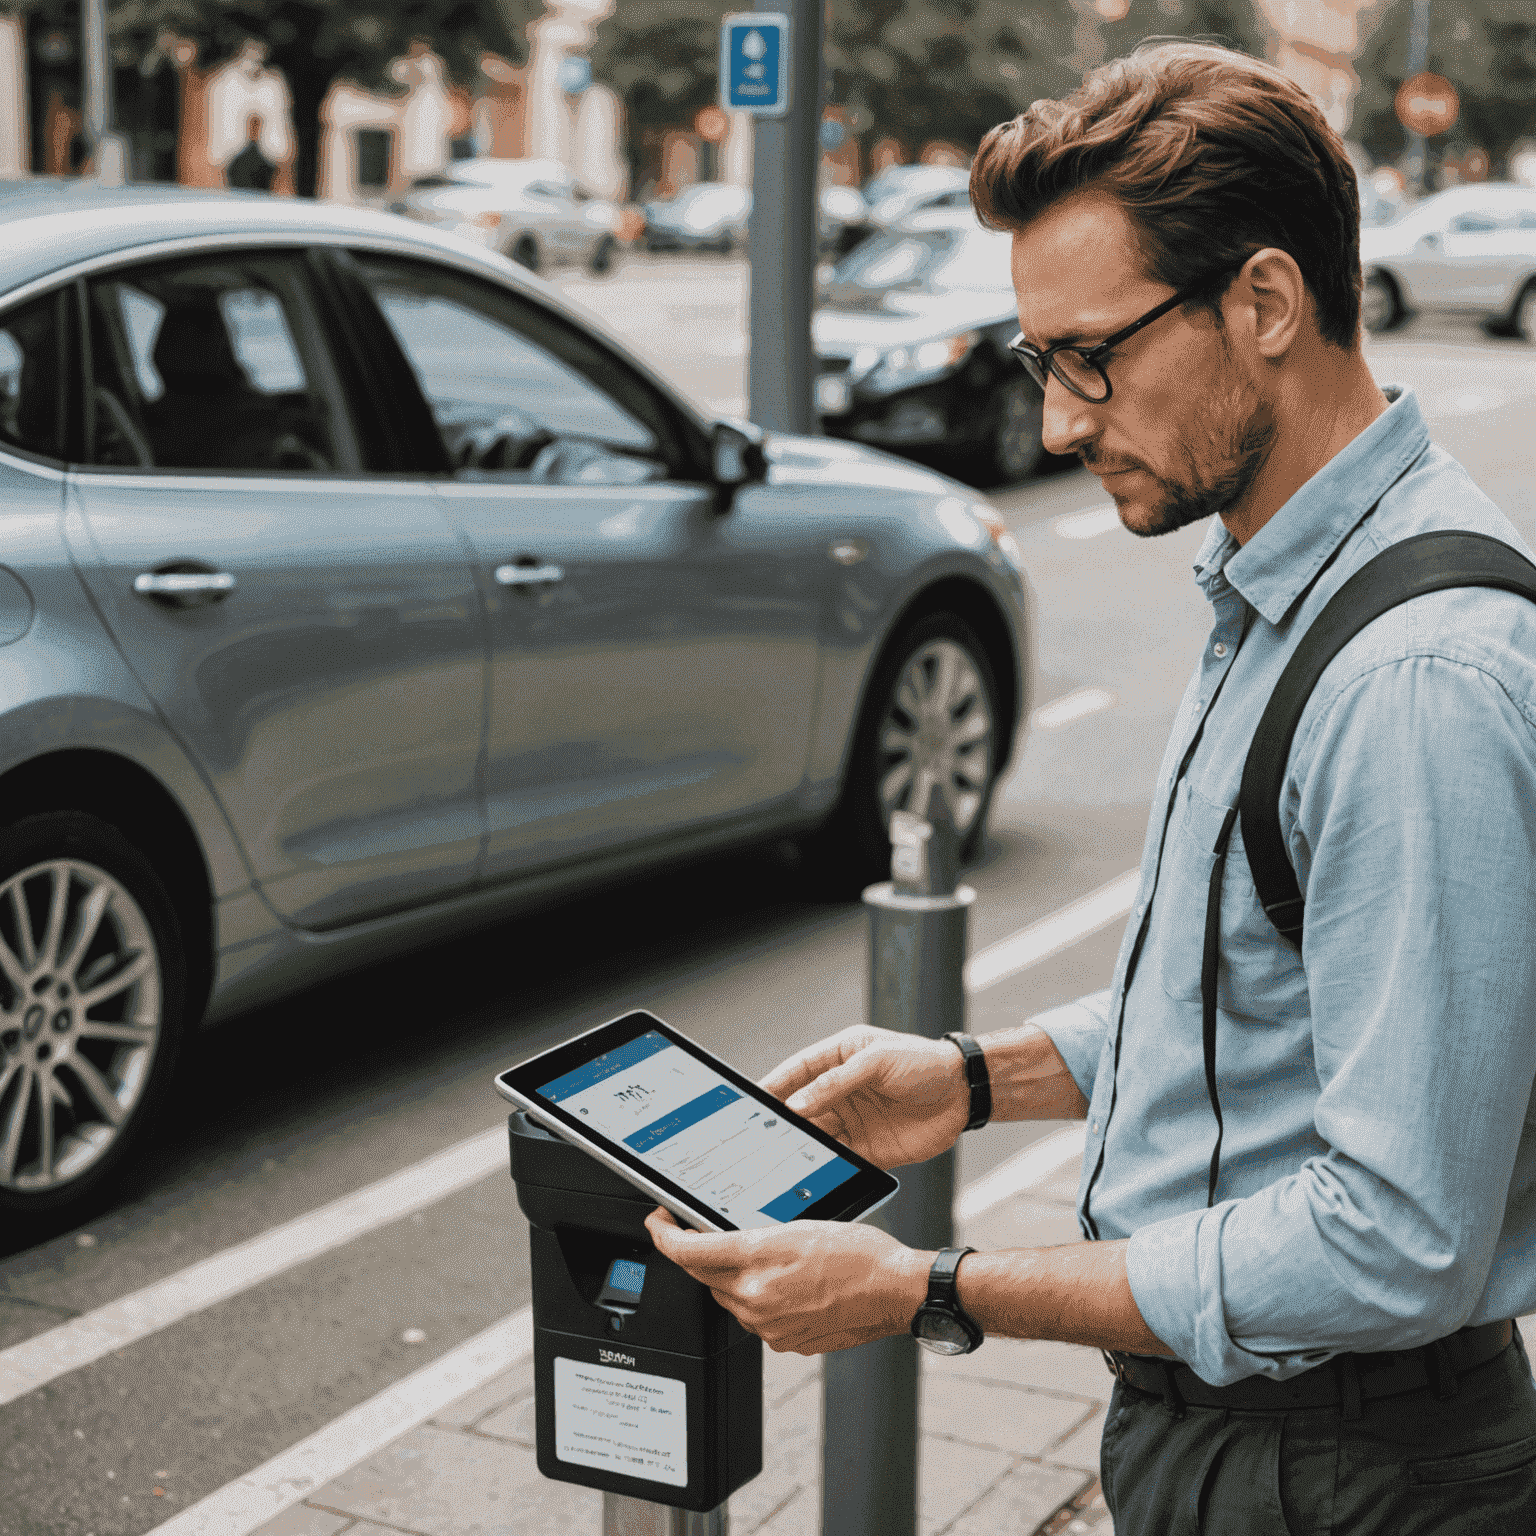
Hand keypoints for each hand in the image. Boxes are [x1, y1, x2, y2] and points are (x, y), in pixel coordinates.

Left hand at [645, 1206, 927, 1353]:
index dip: (663, 1236)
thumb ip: (755, 1236)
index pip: (687, 1252)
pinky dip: (760, 1301)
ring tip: (772, 1259)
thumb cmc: (860, 1254)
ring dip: (735, 1279)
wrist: (893, 1291)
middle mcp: (755, 1297)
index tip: (658, 1223)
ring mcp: (768, 1325)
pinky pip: (755, 1318)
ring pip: (730, 1297)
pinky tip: (788, 1286)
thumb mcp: (801, 1224)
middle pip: (705, 1275)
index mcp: (756, 1260)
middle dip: (704, 1254)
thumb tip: (723, 1242)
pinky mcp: (784, 1342)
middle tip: (712, 1233)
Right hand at [760, 1026, 967, 1168]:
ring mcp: (853, 1121)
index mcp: (839, 1058)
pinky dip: (825, 1168)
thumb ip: (836, 1082)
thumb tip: (798, 1104)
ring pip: (816, 1137)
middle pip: (801, 1108)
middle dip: (781, 1122)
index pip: (796, 1072)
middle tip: (760, 1137)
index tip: (751, 1100)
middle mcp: (840, 1091)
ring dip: (800, 1148)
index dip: (773, 1085)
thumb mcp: (878, 1061)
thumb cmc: (925, 1062)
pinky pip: (839, 1160)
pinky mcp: (868, 1149)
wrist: (964, 1093)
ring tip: (779, 1160)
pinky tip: (812, 1175)